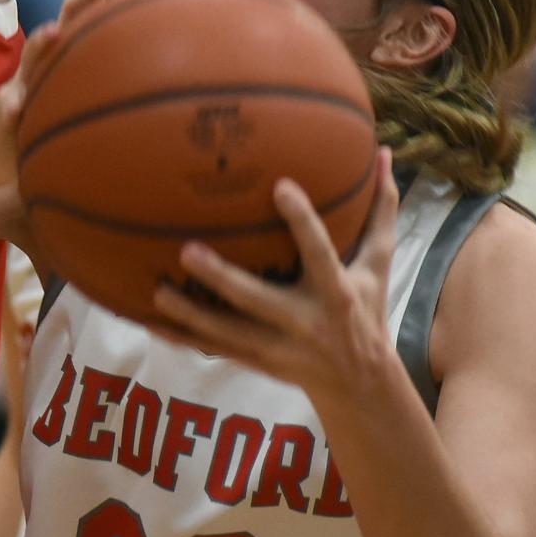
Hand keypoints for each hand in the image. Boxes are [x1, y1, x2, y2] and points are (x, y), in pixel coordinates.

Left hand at [152, 149, 398, 405]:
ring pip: (227, 332)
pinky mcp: (257, 362)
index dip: (302, 222)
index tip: (280, 186)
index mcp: (335, 292)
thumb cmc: (367, 309)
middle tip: (187, 250)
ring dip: (190, 314)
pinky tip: (149, 322)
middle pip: (258, 301)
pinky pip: (214, 349)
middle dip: (223, 280)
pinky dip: (182, 338)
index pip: (318, 252)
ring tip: (157, 291)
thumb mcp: (379, 263)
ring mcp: (277, 347)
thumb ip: (380, 209)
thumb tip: (385, 153)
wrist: (360, 383)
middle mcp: (304, 322)